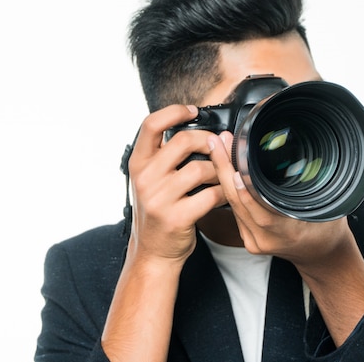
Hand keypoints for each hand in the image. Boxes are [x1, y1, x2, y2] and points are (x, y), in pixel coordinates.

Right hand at [127, 105, 226, 263]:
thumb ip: (165, 156)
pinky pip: (211, 195)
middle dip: (207, 141)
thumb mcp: (150, 180)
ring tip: (223, 176)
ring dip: (219, 171)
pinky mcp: (177, 217)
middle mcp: (145, 178)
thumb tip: (200, 131)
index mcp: (138, 163)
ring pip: (201, 169)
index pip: (151, 124)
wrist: (152, 252)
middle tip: (217, 147)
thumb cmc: (157, 212)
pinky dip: (224, 193)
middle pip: (183, 141)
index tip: (193, 111)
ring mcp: (159, 198)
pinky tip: (225, 194)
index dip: (174, 112)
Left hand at [207, 131, 363, 346]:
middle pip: (238, 202)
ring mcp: (253, 239)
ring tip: (219, 148)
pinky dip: (229, 187)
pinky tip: (224, 167)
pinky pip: (234, 209)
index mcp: (286, 232)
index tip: (235, 162)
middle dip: (225, 169)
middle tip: (218, 143)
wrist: (321, 255)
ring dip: (224, 174)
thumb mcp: (327, 206)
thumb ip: (310, 188)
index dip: (245, 188)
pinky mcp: (247, 236)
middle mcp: (265, 238)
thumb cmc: (326, 230)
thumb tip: (302, 160)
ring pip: (232, 204)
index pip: (260, 210)